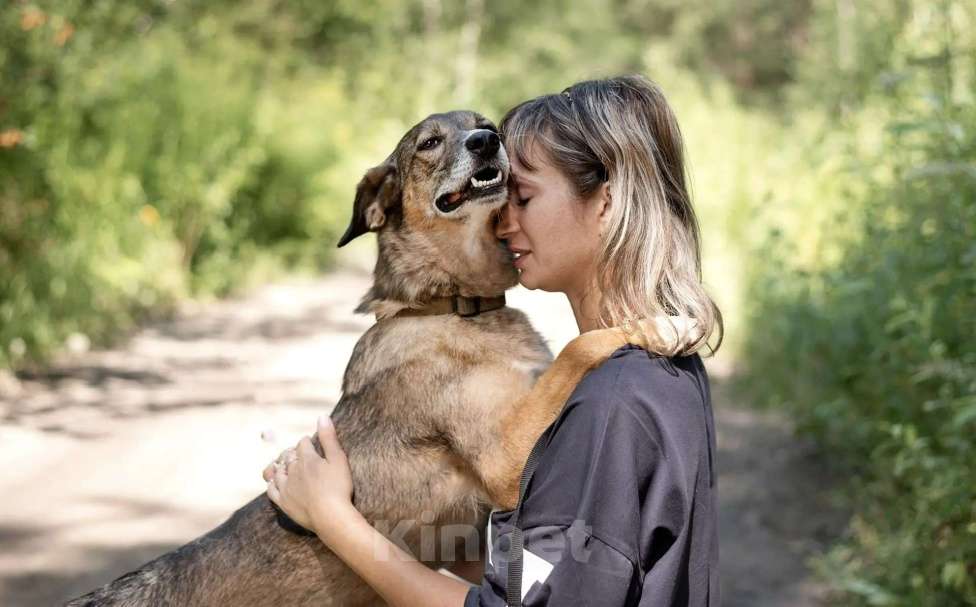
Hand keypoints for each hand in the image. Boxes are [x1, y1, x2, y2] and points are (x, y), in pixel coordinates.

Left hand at [265, 416, 354, 536]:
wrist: (331, 517)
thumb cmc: (339, 487)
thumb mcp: (339, 459)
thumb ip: (329, 438)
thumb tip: (322, 416)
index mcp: (307, 458)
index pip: (303, 443)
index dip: (307, 442)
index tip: (310, 443)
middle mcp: (292, 471)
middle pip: (288, 456)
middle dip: (293, 452)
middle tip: (299, 454)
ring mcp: (285, 487)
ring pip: (277, 471)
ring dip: (281, 466)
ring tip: (286, 466)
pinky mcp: (283, 502)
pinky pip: (271, 490)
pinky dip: (272, 483)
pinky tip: (275, 482)